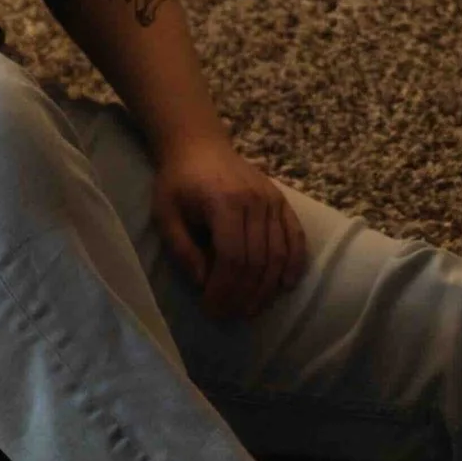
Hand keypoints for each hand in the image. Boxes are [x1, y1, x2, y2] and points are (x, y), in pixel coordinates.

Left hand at [151, 135, 306, 322]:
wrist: (199, 145)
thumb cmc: (178, 181)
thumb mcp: (165, 214)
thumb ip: (182, 250)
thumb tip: (204, 284)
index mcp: (223, 202)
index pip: (232, 257)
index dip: (224, 290)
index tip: (212, 310)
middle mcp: (254, 201)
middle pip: (257, 261)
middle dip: (243, 295)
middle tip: (229, 315)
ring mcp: (272, 200)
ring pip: (278, 254)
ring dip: (266, 288)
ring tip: (250, 309)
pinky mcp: (282, 200)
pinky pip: (296, 237)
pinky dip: (295, 264)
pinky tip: (285, 286)